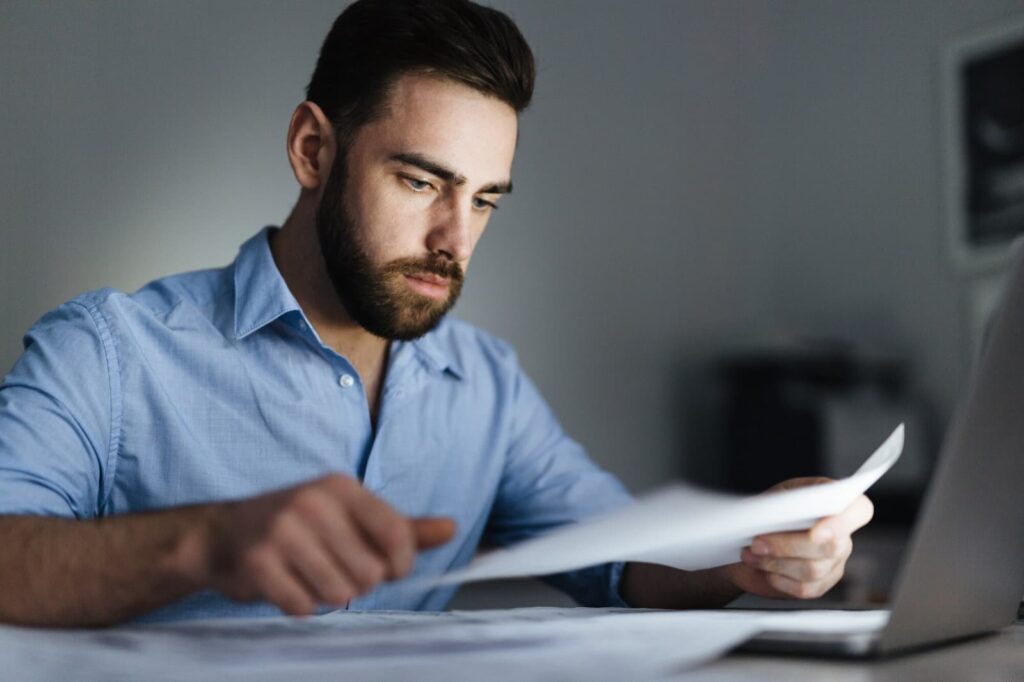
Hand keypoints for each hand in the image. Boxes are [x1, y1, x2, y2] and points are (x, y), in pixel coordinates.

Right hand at [183, 474, 455, 615]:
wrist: (221, 534)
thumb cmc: (297, 526)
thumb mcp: (350, 515)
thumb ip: (402, 527)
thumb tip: (452, 527)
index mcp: (342, 487)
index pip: (397, 534)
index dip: (399, 565)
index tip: (386, 569)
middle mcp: (313, 502)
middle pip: (370, 572)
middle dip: (357, 582)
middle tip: (332, 568)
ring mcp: (282, 531)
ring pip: (339, 593)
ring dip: (327, 595)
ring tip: (308, 575)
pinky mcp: (258, 563)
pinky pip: (302, 606)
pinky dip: (298, 604)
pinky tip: (286, 584)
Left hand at [716, 477, 873, 599]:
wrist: (746, 540)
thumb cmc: (765, 512)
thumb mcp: (772, 497)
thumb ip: (783, 503)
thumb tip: (781, 513)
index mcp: (834, 503)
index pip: (859, 510)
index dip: (842, 522)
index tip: (815, 532)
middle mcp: (841, 534)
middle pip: (831, 546)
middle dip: (788, 545)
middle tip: (757, 542)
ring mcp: (834, 561)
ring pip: (814, 569)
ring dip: (776, 562)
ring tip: (751, 554)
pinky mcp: (821, 584)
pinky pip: (805, 588)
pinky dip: (779, 579)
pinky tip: (763, 569)